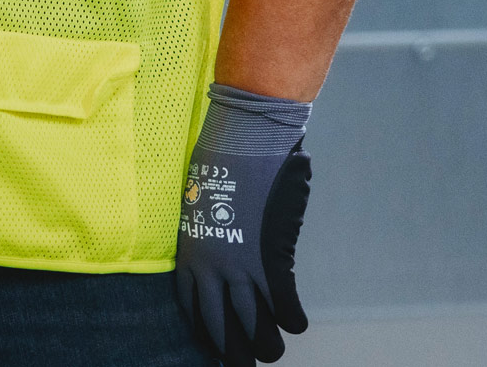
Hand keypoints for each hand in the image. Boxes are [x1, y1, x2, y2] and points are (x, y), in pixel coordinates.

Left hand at [173, 84, 313, 365]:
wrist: (244, 141)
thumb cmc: (220, 163)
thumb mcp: (200, 204)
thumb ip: (209, 235)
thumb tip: (218, 249)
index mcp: (190, 255)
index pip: (193, 309)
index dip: (205, 332)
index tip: (212, 347)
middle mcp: (211, 269)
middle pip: (221, 326)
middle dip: (233, 351)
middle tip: (241, 364)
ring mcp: (241, 267)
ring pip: (253, 324)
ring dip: (265, 343)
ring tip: (270, 353)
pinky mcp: (270, 259)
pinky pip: (282, 304)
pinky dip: (291, 317)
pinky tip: (295, 324)